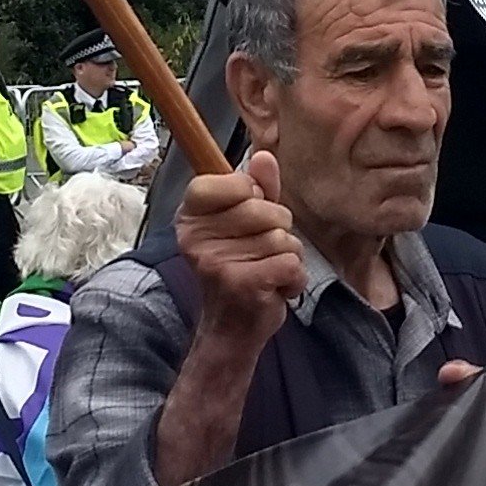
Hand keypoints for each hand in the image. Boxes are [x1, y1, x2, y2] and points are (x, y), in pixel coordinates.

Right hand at [174, 148, 304, 346]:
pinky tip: (276, 289)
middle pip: (265, 209)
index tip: (248, 216)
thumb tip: (264, 157)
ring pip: (282, 238)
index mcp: (191, 216)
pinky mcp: (241, 283)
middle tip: (262, 252)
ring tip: (268, 272)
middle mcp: (195, 237)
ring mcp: (215, 261)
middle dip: (280, 230)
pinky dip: (294, 278)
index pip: (233, 180)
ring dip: (287, 257)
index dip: (253, 193)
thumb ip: (258, 188)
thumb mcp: (247, 224)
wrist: (231, 328)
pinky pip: (290, 263)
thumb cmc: (240, 268)